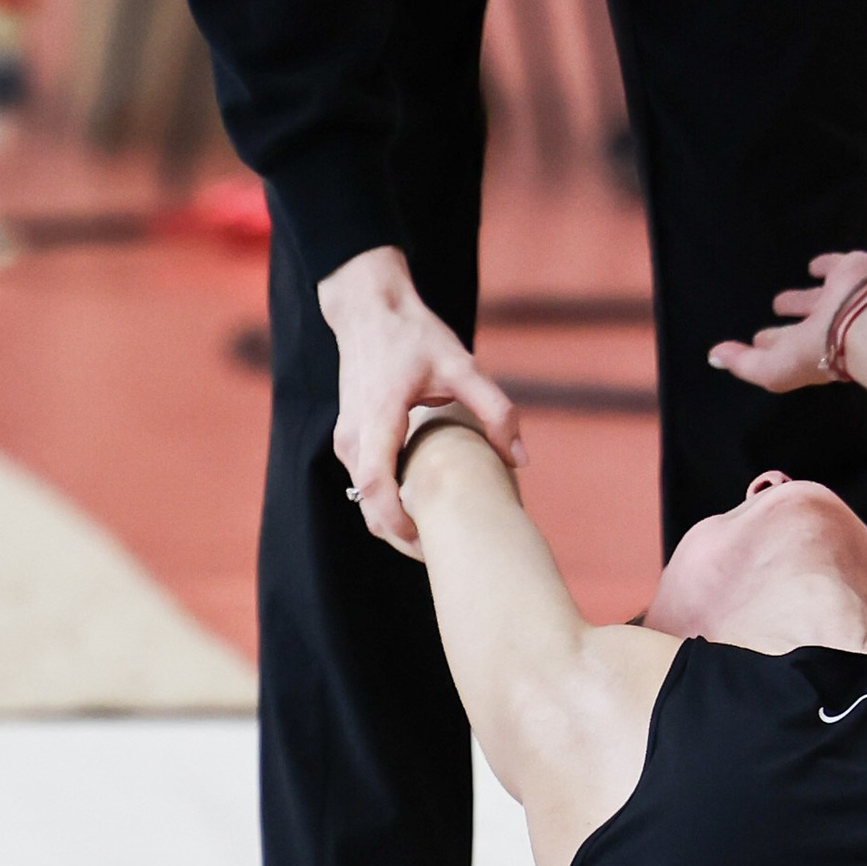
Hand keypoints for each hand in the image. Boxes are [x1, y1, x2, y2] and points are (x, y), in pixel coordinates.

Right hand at [320, 246, 523, 552]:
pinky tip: (424, 506)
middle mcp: (353, 435)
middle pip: (368, 505)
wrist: (369, 310)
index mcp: (379, 417)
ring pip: (364, 499)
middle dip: (403, 535)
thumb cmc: (414, 336)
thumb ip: (494, 408)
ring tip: (441, 535)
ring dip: (396, 521)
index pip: (377, 485)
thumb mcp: (462, 364)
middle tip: (447, 555)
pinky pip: (364, 485)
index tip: (430, 543)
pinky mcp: (349, 440)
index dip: (400, 523)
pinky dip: (389, 503)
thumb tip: (520, 458)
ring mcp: (346, 439)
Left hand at [707, 248, 866, 396]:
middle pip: (802, 326)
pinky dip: (825, 266)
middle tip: (767, 323)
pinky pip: (835, 266)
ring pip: (817, 299)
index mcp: (811, 349)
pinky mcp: (852, 272)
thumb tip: (713, 357)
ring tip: (781, 300)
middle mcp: (827, 327)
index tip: (757, 341)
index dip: (772, 343)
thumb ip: (744, 364)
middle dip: (787, 325)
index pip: (787, 347)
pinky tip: (815, 265)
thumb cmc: (822, 352)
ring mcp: (841, 300)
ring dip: (801, 299)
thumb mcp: (775, 369)